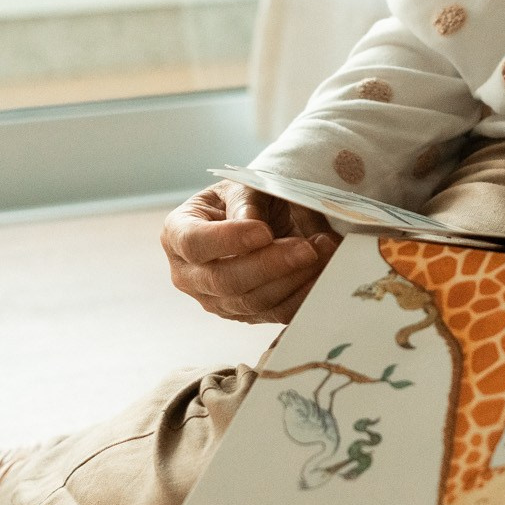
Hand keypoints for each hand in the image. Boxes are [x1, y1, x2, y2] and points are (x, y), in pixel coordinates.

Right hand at [162, 183, 340, 323]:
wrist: (260, 218)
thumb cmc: (245, 198)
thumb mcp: (243, 187)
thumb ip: (246, 203)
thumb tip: (254, 224)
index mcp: (178, 233)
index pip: (195, 243)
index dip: (228, 240)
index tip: (264, 231)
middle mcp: (189, 274)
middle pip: (225, 281)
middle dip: (271, 265)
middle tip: (308, 249)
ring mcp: (215, 301)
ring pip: (253, 302)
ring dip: (294, 280)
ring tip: (324, 253)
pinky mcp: (246, 316)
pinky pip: (276, 314)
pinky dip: (304, 297)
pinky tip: (325, 275)